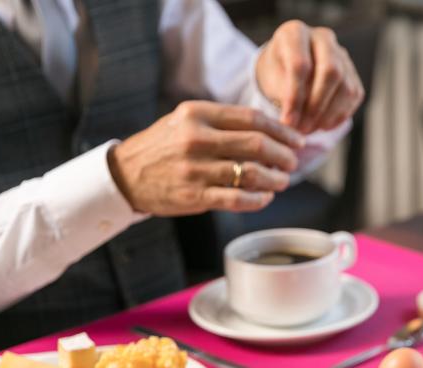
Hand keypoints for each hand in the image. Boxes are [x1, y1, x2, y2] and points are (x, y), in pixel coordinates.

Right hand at [108, 101, 302, 214]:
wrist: (125, 175)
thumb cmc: (164, 146)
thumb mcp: (187, 121)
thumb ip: (223, 122)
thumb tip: (272, 130)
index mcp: (198, 114)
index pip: (252, 118)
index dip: (281, 131)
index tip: (297, 140)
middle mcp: (196, 138)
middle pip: (257, 145)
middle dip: (283, 155)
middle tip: (292, 162)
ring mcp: (195, 168)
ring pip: (251, 173)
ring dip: (275, 179)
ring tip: (282, 181)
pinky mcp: (195, 196)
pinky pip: (238, 199)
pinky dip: (259, 199)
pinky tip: (265, 197)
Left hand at [256, 21, 363, 132]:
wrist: (288, 66)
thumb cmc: (277, 71)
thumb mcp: (271, 79)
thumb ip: (283, 96)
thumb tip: (293, 122)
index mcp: (296, 33)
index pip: (300, 65)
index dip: (295, 97)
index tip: (287, 121)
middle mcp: (323, 38)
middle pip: (331, 72)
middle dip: (316, 106)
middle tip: (302, 128)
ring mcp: (342, 55)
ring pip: (346, 87)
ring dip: (328, 115)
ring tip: (310, 129)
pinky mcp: (353, 73)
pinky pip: (354, 96)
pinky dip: (339, 115)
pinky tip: (323, 125)